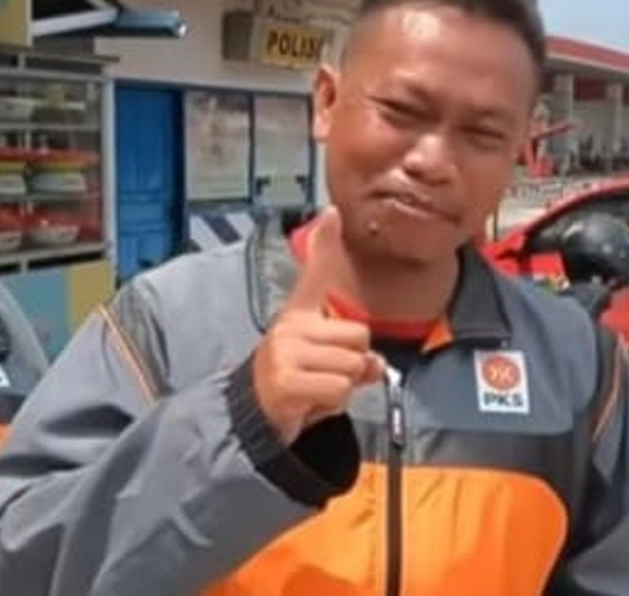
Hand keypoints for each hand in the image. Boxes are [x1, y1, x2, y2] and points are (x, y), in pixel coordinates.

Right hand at [252, 207, 384, 443]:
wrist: (252, 417)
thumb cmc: (292, 386)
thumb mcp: (322, 364)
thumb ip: (353, 358)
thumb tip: (377, 364)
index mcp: (298, 316)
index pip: (315, 276)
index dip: (326, 242)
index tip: (333, 211)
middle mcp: (290, 327)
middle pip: (358, 337)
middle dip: (351, 364)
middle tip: (322, 377)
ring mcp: (286, 352)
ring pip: (352, 366)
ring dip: (342, 387)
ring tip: (315, 390)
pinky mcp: (286, 380)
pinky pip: (339, 389)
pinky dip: (332, 404)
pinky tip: (309, 403)